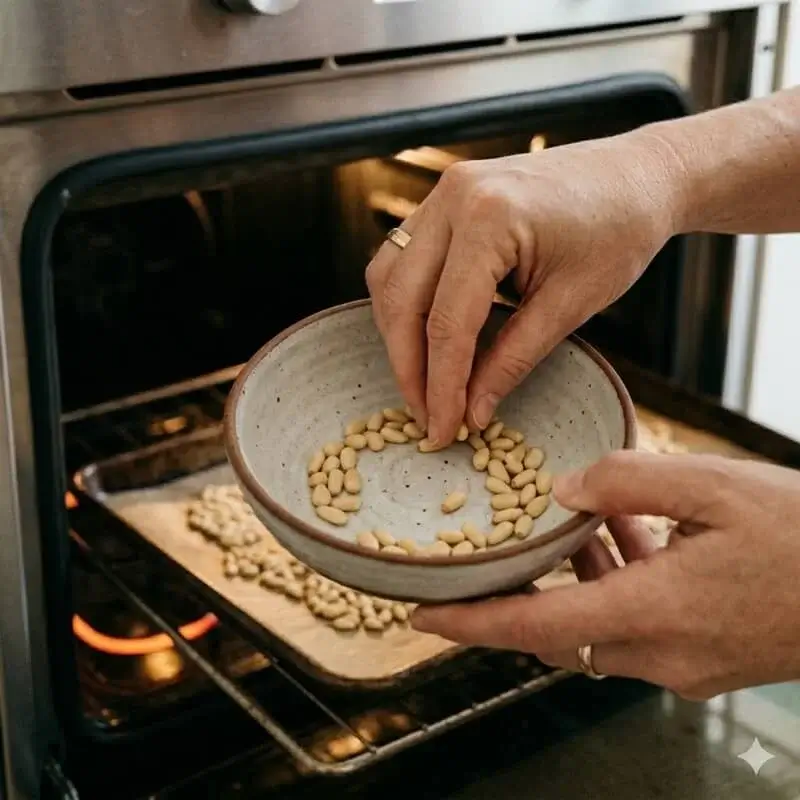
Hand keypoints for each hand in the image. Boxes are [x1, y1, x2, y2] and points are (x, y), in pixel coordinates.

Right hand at [365, 133, 680, 443]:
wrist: (637, 176)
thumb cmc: (619, 233)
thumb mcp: (571, 305)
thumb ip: (513, 359)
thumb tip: (472, 411)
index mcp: (489, 219)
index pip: (448, 321)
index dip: (442, 385)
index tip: (442, 430)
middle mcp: (453, 197)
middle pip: (402, 300)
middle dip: (409, 367)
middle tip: (425, 416)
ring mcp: (443, 192)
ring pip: (388, 277)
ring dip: (398, 335)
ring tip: (423, 383)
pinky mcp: (444, 197)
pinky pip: (402, 257)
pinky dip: (405, 303)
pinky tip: (423, 336)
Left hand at [411, 451, 799, 699]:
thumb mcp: (713, 486)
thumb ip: (625, 481)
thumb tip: (564, 490)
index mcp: (652, 613)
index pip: (533, 628)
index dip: (470, 623)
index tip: (421, 613)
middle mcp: (660, 652)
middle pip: (557, 631)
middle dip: (519, 595)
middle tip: (492, 554)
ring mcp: (684, 663)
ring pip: (597, 626)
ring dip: (575, 582)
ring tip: (571, 525)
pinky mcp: (705, 659)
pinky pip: (637, 626)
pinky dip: (617, 586)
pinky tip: (629, 537)